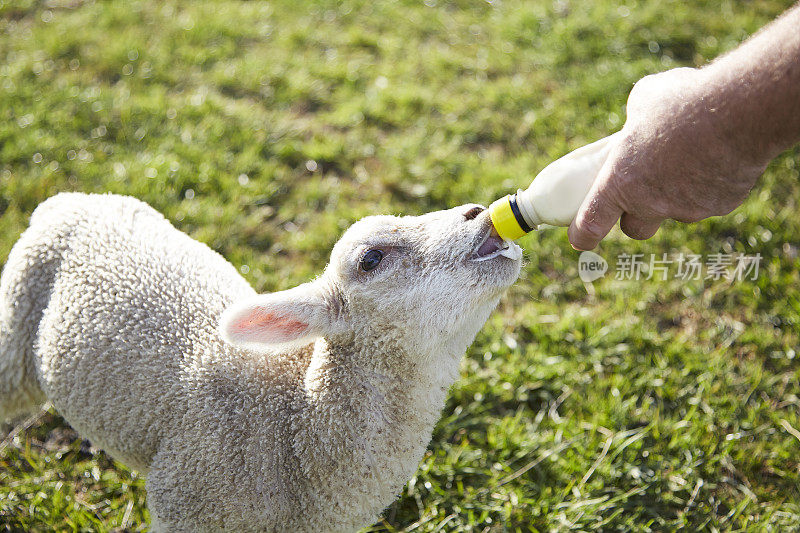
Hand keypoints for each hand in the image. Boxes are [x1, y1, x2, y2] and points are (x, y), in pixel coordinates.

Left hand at [567, 67, 765, 250]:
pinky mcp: (722, 205)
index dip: (582, 234)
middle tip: (642, 191)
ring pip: (678, 212)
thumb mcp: (643, 101)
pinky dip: (710, 185)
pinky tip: (720, 155)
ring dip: (677, 195)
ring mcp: (689, 209)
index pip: (591, 223)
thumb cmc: (681, 102)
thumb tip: (640, 120)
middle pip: (636, 229)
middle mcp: (651, 204)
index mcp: (620, 182)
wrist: (740, 110)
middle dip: (636, 216)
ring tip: (691, 156)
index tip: (580, 239)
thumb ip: (635, 123)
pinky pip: (710, 200)